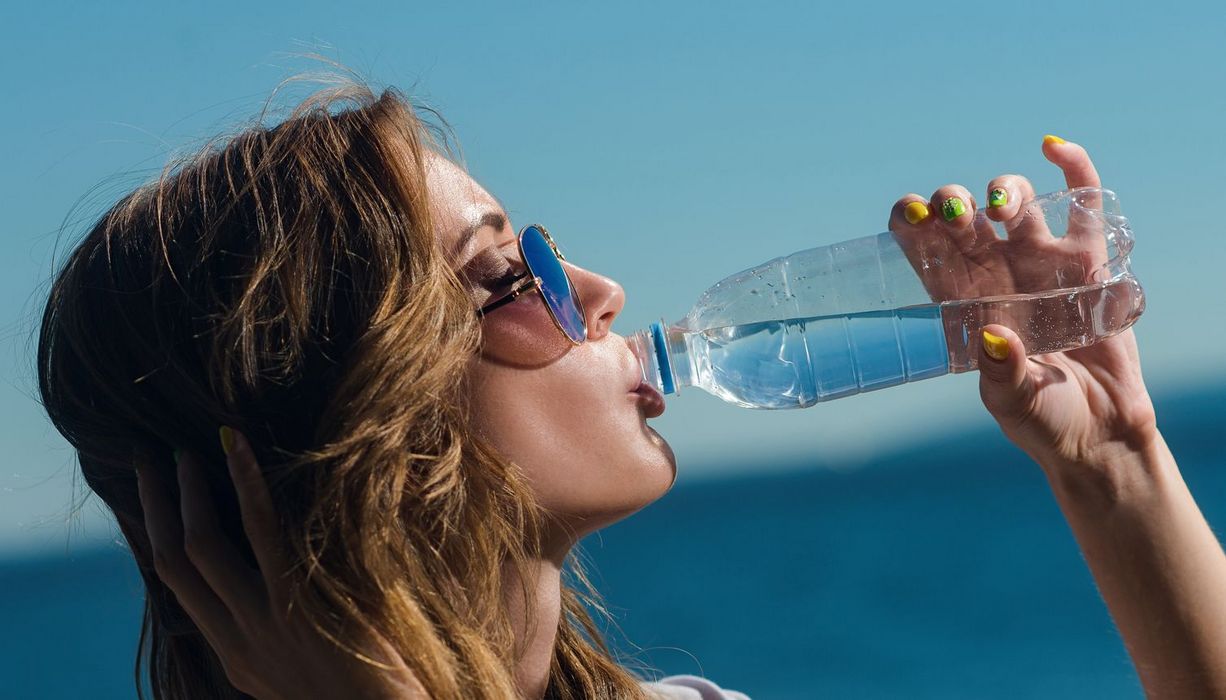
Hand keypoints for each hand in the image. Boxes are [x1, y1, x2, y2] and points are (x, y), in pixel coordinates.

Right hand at [134, 428, 426, 698]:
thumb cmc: (366, 694)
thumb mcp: (308, 674)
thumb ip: (286, 638)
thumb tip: (285, 595)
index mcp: (237, 657)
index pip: (180, 592)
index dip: (160, 541)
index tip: (155, 503)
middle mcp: (237, 641)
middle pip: (172, 564)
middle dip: (154, 508)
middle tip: (148, 462)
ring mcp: (262, 622)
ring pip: (200, 546)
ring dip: (188, 492)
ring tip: (184, 450)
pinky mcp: (297, 601)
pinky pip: (260, 529)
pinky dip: (244, 481)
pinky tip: (236, 446)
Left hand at [888, 138, 1157, 477]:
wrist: (1099, 432)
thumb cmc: (1041, 420)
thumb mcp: (1012, 403)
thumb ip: (1000, 374)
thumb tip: (993, 337)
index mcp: (958, 300)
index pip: (923, 248)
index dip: (911, 224)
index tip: (911, 215)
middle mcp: (993, 273)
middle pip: (963, 218)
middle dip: (954, 204)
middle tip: (959, 215)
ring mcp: (1039, 264)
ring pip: (1014, 204)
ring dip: (1004, 190)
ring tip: (1003, 207)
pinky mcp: (1087, 265)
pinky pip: (1080, 206)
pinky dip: (1072, 170)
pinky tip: (1053, 147)